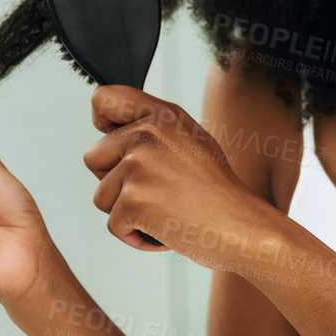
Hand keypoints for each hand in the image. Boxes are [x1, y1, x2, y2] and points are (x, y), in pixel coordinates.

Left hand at [81, 84, 280, 269]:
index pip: (103, 98)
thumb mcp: (191, 141)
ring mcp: (138, 166)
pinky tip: (164, 231)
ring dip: (126, 213)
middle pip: (92, 157)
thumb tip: (112, 131)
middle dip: (113, 181)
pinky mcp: (133, 200)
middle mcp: (147, 134)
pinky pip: (113, 225)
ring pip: (101, 196)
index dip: (102, 124)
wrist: (242, 227)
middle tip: (153, 192)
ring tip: (164, 212)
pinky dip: (134, 236)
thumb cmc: (218, 192)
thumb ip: (153, 130)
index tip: (114, 142)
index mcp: (161, 116)